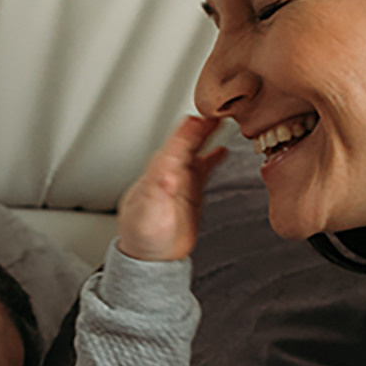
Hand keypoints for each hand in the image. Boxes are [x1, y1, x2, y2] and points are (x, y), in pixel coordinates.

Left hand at [116, 115, 227, 261]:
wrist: (152, 256)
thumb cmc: (142, 236)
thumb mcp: (147, 216)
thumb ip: (156, 195)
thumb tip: (168, 176)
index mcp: (156, 175)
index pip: (172, 148)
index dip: (185, 133)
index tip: (197, 119)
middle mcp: (168, 172)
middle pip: (185, 142)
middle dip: (199, 126)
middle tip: (215, 110)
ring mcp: (181, 178)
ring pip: (195, 149)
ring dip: (207, 134)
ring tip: (221, 119)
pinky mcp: (192, 188)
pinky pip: (205, 166)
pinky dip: (214, 156)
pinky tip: (223, 148)